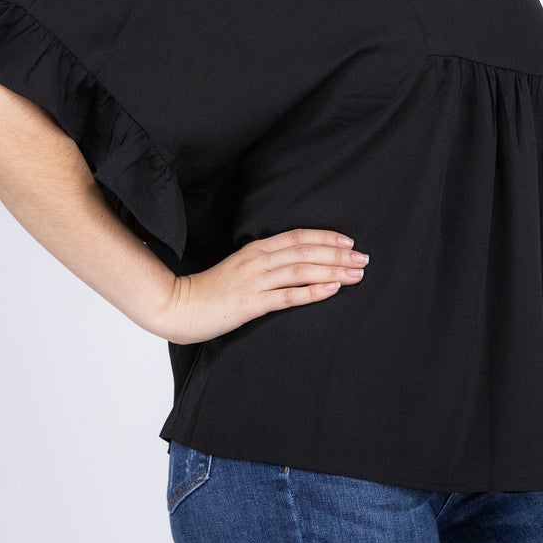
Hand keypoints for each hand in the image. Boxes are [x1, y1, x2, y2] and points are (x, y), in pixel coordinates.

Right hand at [160, 228, 368, 344]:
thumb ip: (264, 263)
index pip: (297, 236)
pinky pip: (288, 295)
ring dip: (333, 270)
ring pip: (302, 270)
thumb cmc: (210, 291)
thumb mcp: (239, 268)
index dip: (325, 237)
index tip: (349, 242)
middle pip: (306, 251)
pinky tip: (333, 289)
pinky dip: (313, 291)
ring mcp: (255, 281)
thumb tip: (294, 264)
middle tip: (364, 258)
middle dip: (338, 254)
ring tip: (357, 273)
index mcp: (255, 249)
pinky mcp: (251, 303)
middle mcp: (258, 260)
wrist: (179, 306)